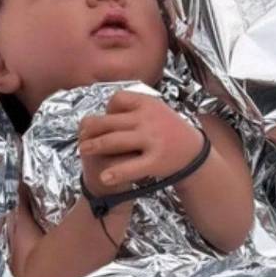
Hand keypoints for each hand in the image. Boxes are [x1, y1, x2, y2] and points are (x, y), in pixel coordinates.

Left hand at [78, 91, 203, 191]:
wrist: (194, 152)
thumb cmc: (169, 130)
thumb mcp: (156, 110)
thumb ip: (134, 108)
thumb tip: (105, 109)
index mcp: (148, 103)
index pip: (118, 99)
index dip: (106, 109)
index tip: (105, 118)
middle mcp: (149, 119)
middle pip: (110, 121)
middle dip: (92, 129)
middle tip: (81, 136)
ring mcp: (152, 139)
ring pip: (115, 141)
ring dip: (95, 146)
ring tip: (83, 150)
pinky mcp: (156, 161)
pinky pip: (131, 167)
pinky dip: (116, 172)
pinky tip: (104, 177)